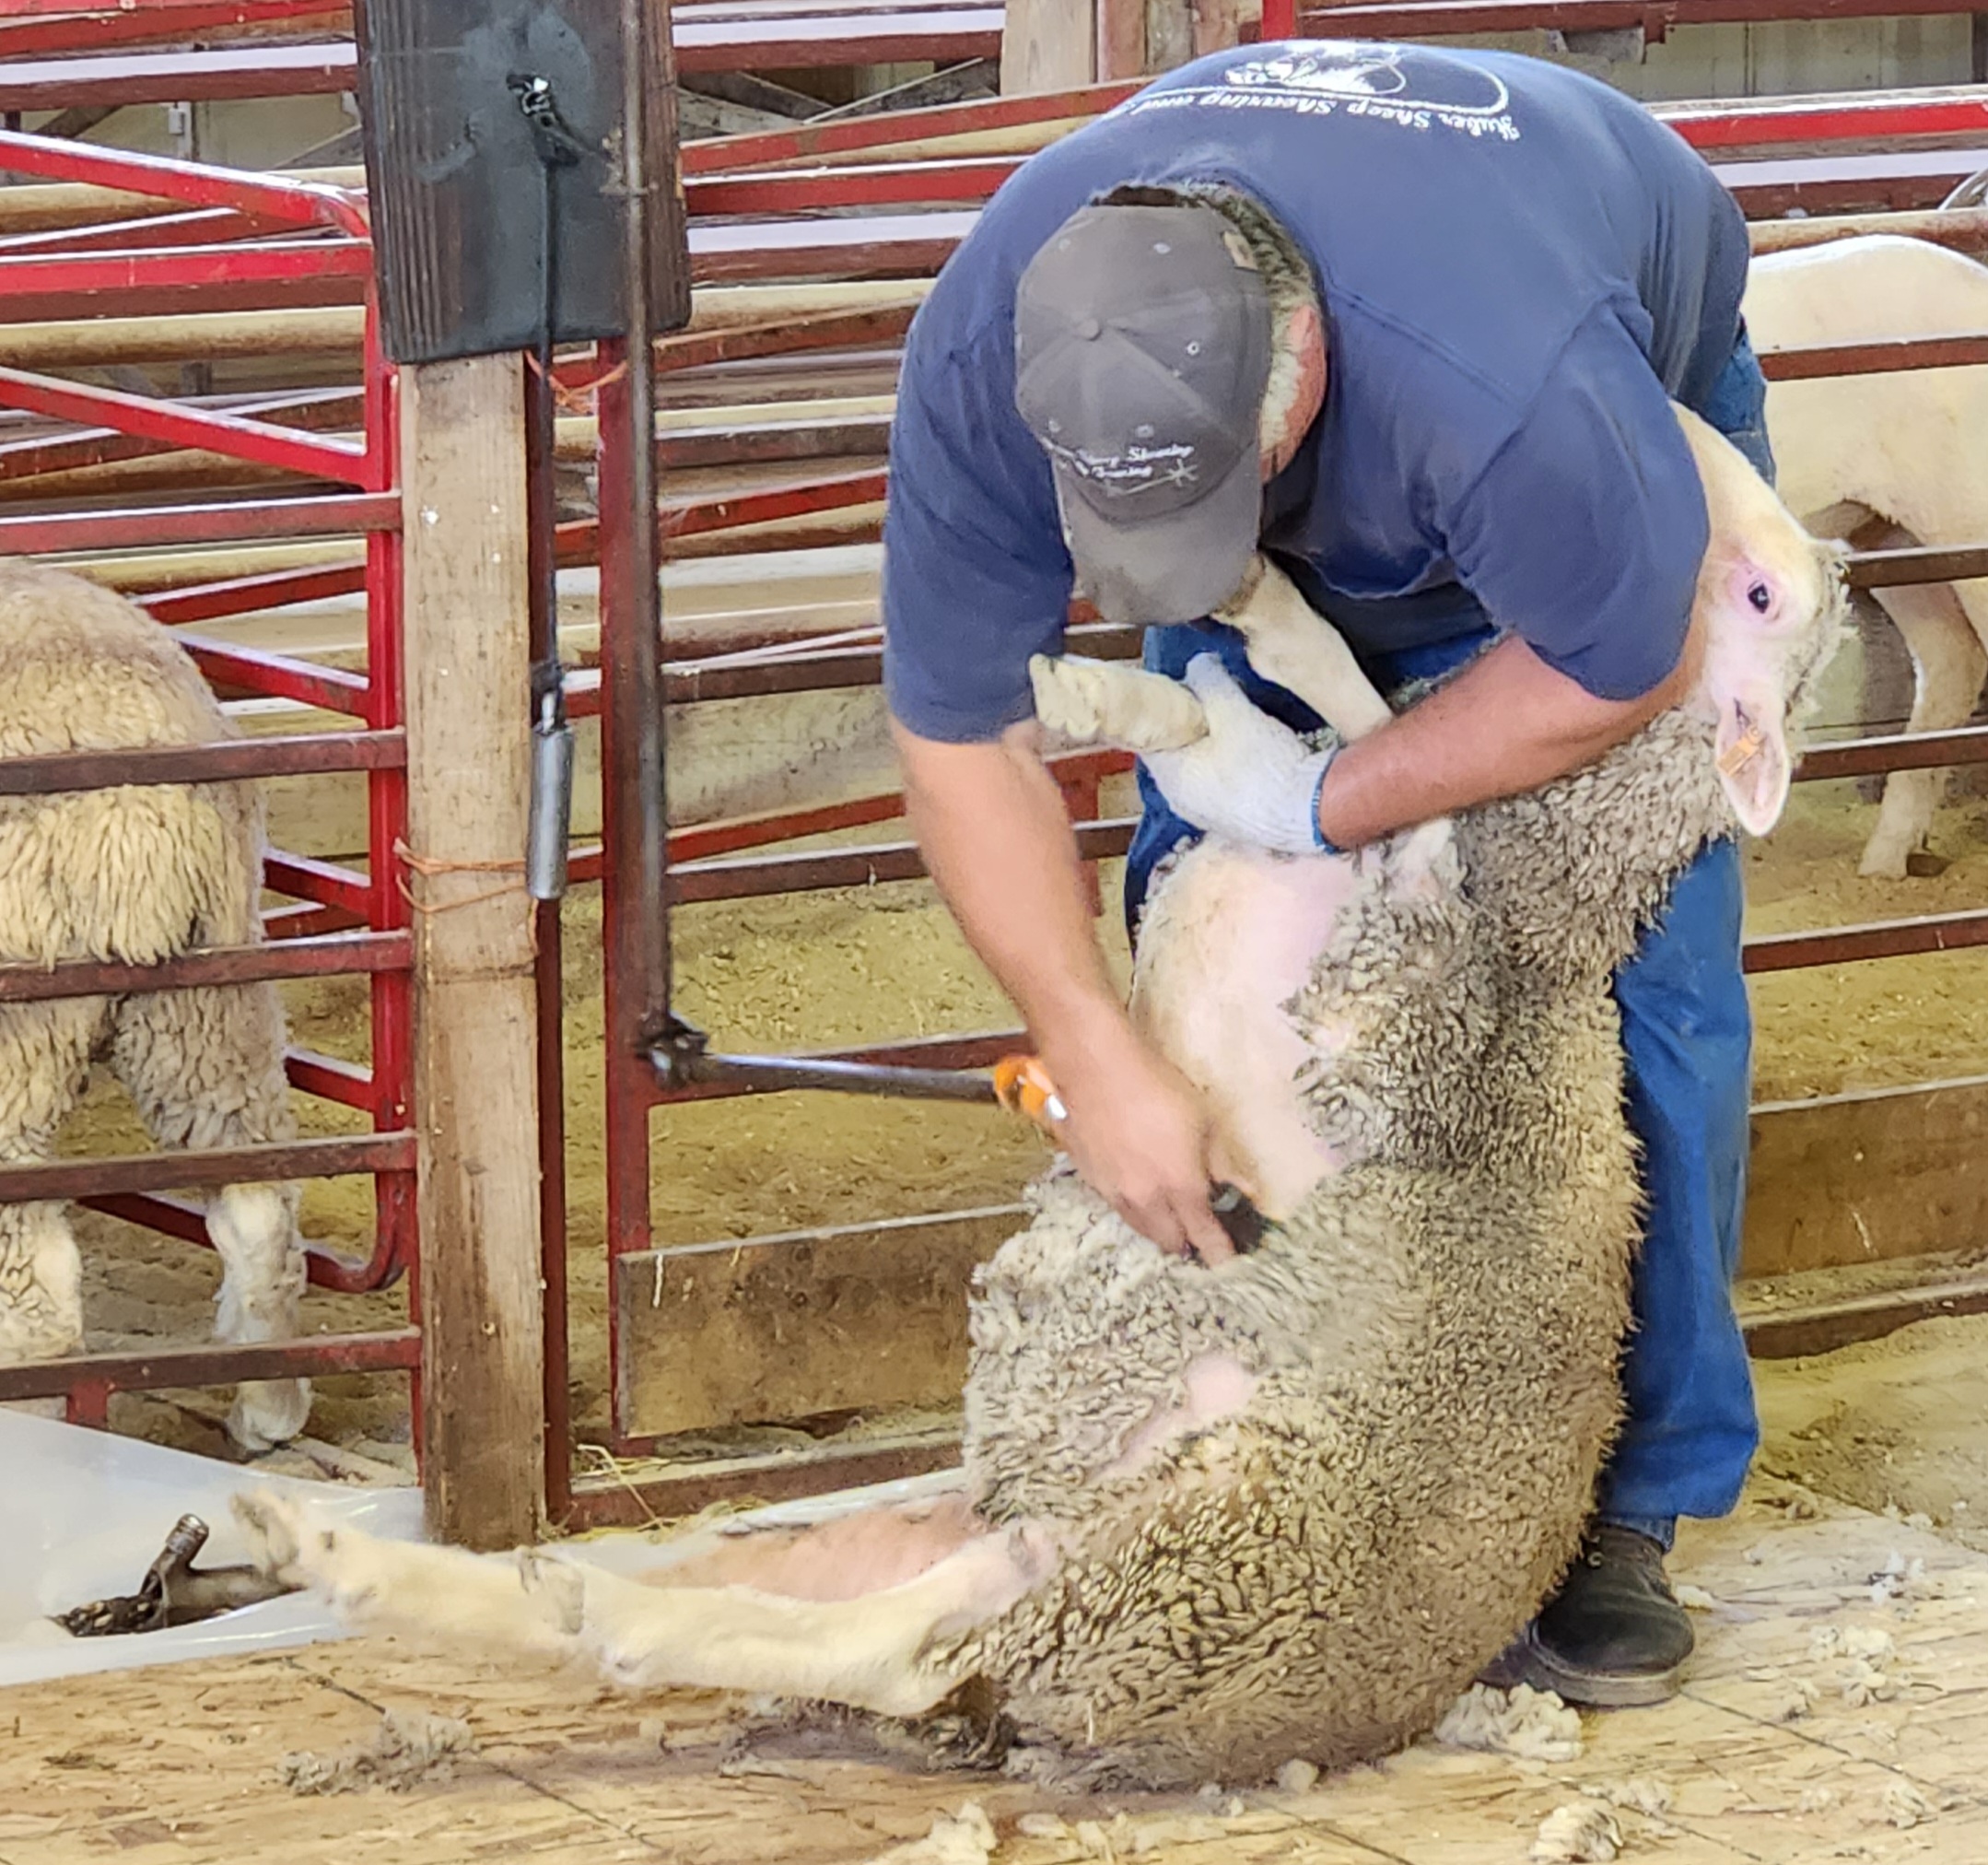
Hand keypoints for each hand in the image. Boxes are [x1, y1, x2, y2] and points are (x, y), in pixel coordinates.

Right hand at [1044, 1018, 1240, 1264]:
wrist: (1095, 1068)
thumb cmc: (1158, 1088)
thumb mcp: (1205, 1121)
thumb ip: (1224, 1162)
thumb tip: (1246, 1190)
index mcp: (1180, 1187)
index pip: (1204, 1235)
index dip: (1218, 1253)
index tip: (1227, 1263)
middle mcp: (1145, 1200)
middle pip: (1168, 1241)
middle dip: (1186, 1242)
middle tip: (1198, 1232)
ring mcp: (1113, 1192)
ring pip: (1140, 1227)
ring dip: (1158, 1227)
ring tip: (1169, 1216)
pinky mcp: (1090, 1179)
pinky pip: (1117, 1206)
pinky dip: (1134, 1207)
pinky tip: (1137, 1189)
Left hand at [1141, 655, 1335, 855]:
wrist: (1314, 812)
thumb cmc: (1268, 766)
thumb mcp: (1232, 708)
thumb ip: (1207, 680)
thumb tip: (1197, 665)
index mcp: (1168, 775)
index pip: (1151, 730)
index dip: (1168, 703)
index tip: (1190, 686)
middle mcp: (1179, 799)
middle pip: (1176, 746)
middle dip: (1195, 720)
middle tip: (1221, 699)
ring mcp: (1206, 813)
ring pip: (1200, 763)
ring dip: (1216, 741)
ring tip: (1243, 721)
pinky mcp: (1234, 820)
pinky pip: (1222, 781)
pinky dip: (1232, 763)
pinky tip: (1257, 750)